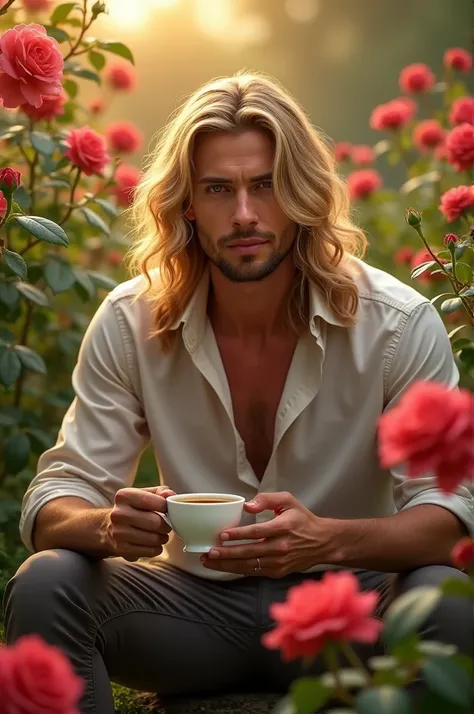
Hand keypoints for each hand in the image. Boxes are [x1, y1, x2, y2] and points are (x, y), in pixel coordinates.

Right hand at [102, 485, 175, 561]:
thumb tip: (171, 496)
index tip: (168, 510)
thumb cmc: (132, 508)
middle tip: (166, 525)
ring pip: (154, 539)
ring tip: (160, 534)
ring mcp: (118, 532)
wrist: (107, 526)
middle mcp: (118, 514)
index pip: (156, 502)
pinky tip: (153, 543)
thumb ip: (161, 492)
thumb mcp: (143, 494)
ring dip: (162, 538)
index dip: (167, 508)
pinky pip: (150, 551)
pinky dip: (156, 548)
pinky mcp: (121, 549)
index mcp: (124, 496)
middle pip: (156, 522)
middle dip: (166, 525)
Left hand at [200, 491, 331, 576]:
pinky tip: (224, 567)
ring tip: (209, 562)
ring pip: (249, 565)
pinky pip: (255, 572)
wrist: (322, 542)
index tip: (222, 535)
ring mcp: (279, 562)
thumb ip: (267, 499)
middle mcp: (281, 547)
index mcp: (283, 527)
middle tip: (209, 553)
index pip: (257, 532)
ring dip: (228, 564)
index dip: (239, 534)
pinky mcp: (278, 571)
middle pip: (250, 552)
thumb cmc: (303, 519)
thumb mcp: (288, 501)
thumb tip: (247, 505)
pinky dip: (238, 570)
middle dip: (227, 554)